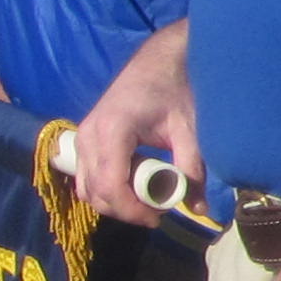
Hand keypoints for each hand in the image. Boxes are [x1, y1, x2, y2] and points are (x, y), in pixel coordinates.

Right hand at [76, 25, 200, 229]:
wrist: (158, 61)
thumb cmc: (174, 90)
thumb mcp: (188, 129)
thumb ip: (191, 169)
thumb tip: (199, 208)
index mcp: (113, 130)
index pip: (111, 185)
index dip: (132, 210)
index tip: (158, 218)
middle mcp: (89, 136)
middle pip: (95, 192)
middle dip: (125, 210)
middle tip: (157, 214)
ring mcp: (82, 137)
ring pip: (86, 187)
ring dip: (113, 202)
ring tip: (146, 202)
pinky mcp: (84, 139)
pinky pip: (85, 176)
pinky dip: (104, 190)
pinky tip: (132, 188)